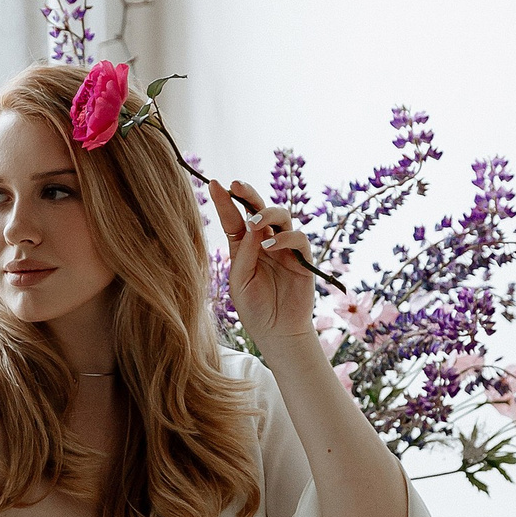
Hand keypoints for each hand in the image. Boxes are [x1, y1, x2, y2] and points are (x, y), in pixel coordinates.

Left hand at [209, 180, 318, 352]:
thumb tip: (252, 224)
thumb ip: (244, 253)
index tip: (213, 183)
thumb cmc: (254, 308)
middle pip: (259, 209)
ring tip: (254, 224)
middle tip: (237, 185)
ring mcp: (284, 249)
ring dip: (267, 215)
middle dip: (249, 195)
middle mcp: (264, 242)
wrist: (277, 332)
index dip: (225, 201)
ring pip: (281, 216)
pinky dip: (283, 238)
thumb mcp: (240, 281)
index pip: (234, 218)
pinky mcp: (302, 259)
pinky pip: (297, 238)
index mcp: (244, 246)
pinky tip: (269, 246)